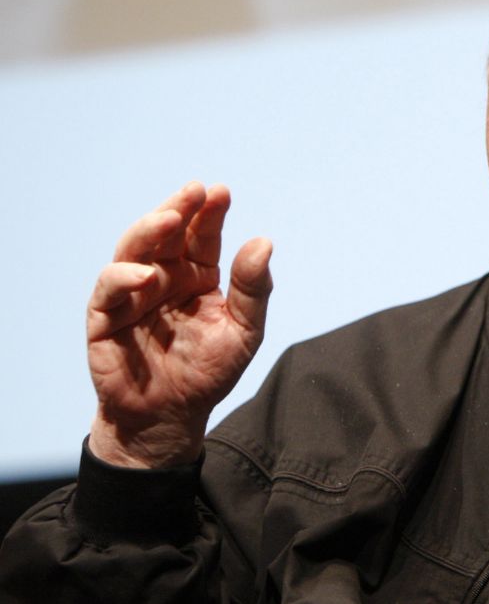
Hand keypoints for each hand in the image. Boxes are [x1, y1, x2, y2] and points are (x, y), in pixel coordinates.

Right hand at [86, 182, 272, 468]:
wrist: (170, 417)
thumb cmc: (208, 373)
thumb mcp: (243, 332)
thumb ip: (253, 289)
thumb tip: (263, 242)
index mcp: (197, 276)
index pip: (203, 237)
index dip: (210, 214)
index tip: (221, 192)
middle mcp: (163, 278)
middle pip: (167, 234)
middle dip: (179, 209)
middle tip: (195, 191)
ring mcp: (132, 294)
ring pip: (134, 250)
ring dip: (149, 231)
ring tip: (169, 218)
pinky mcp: (105, 317)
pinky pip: (109, 289)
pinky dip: (124, 277)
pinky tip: (145, 274)